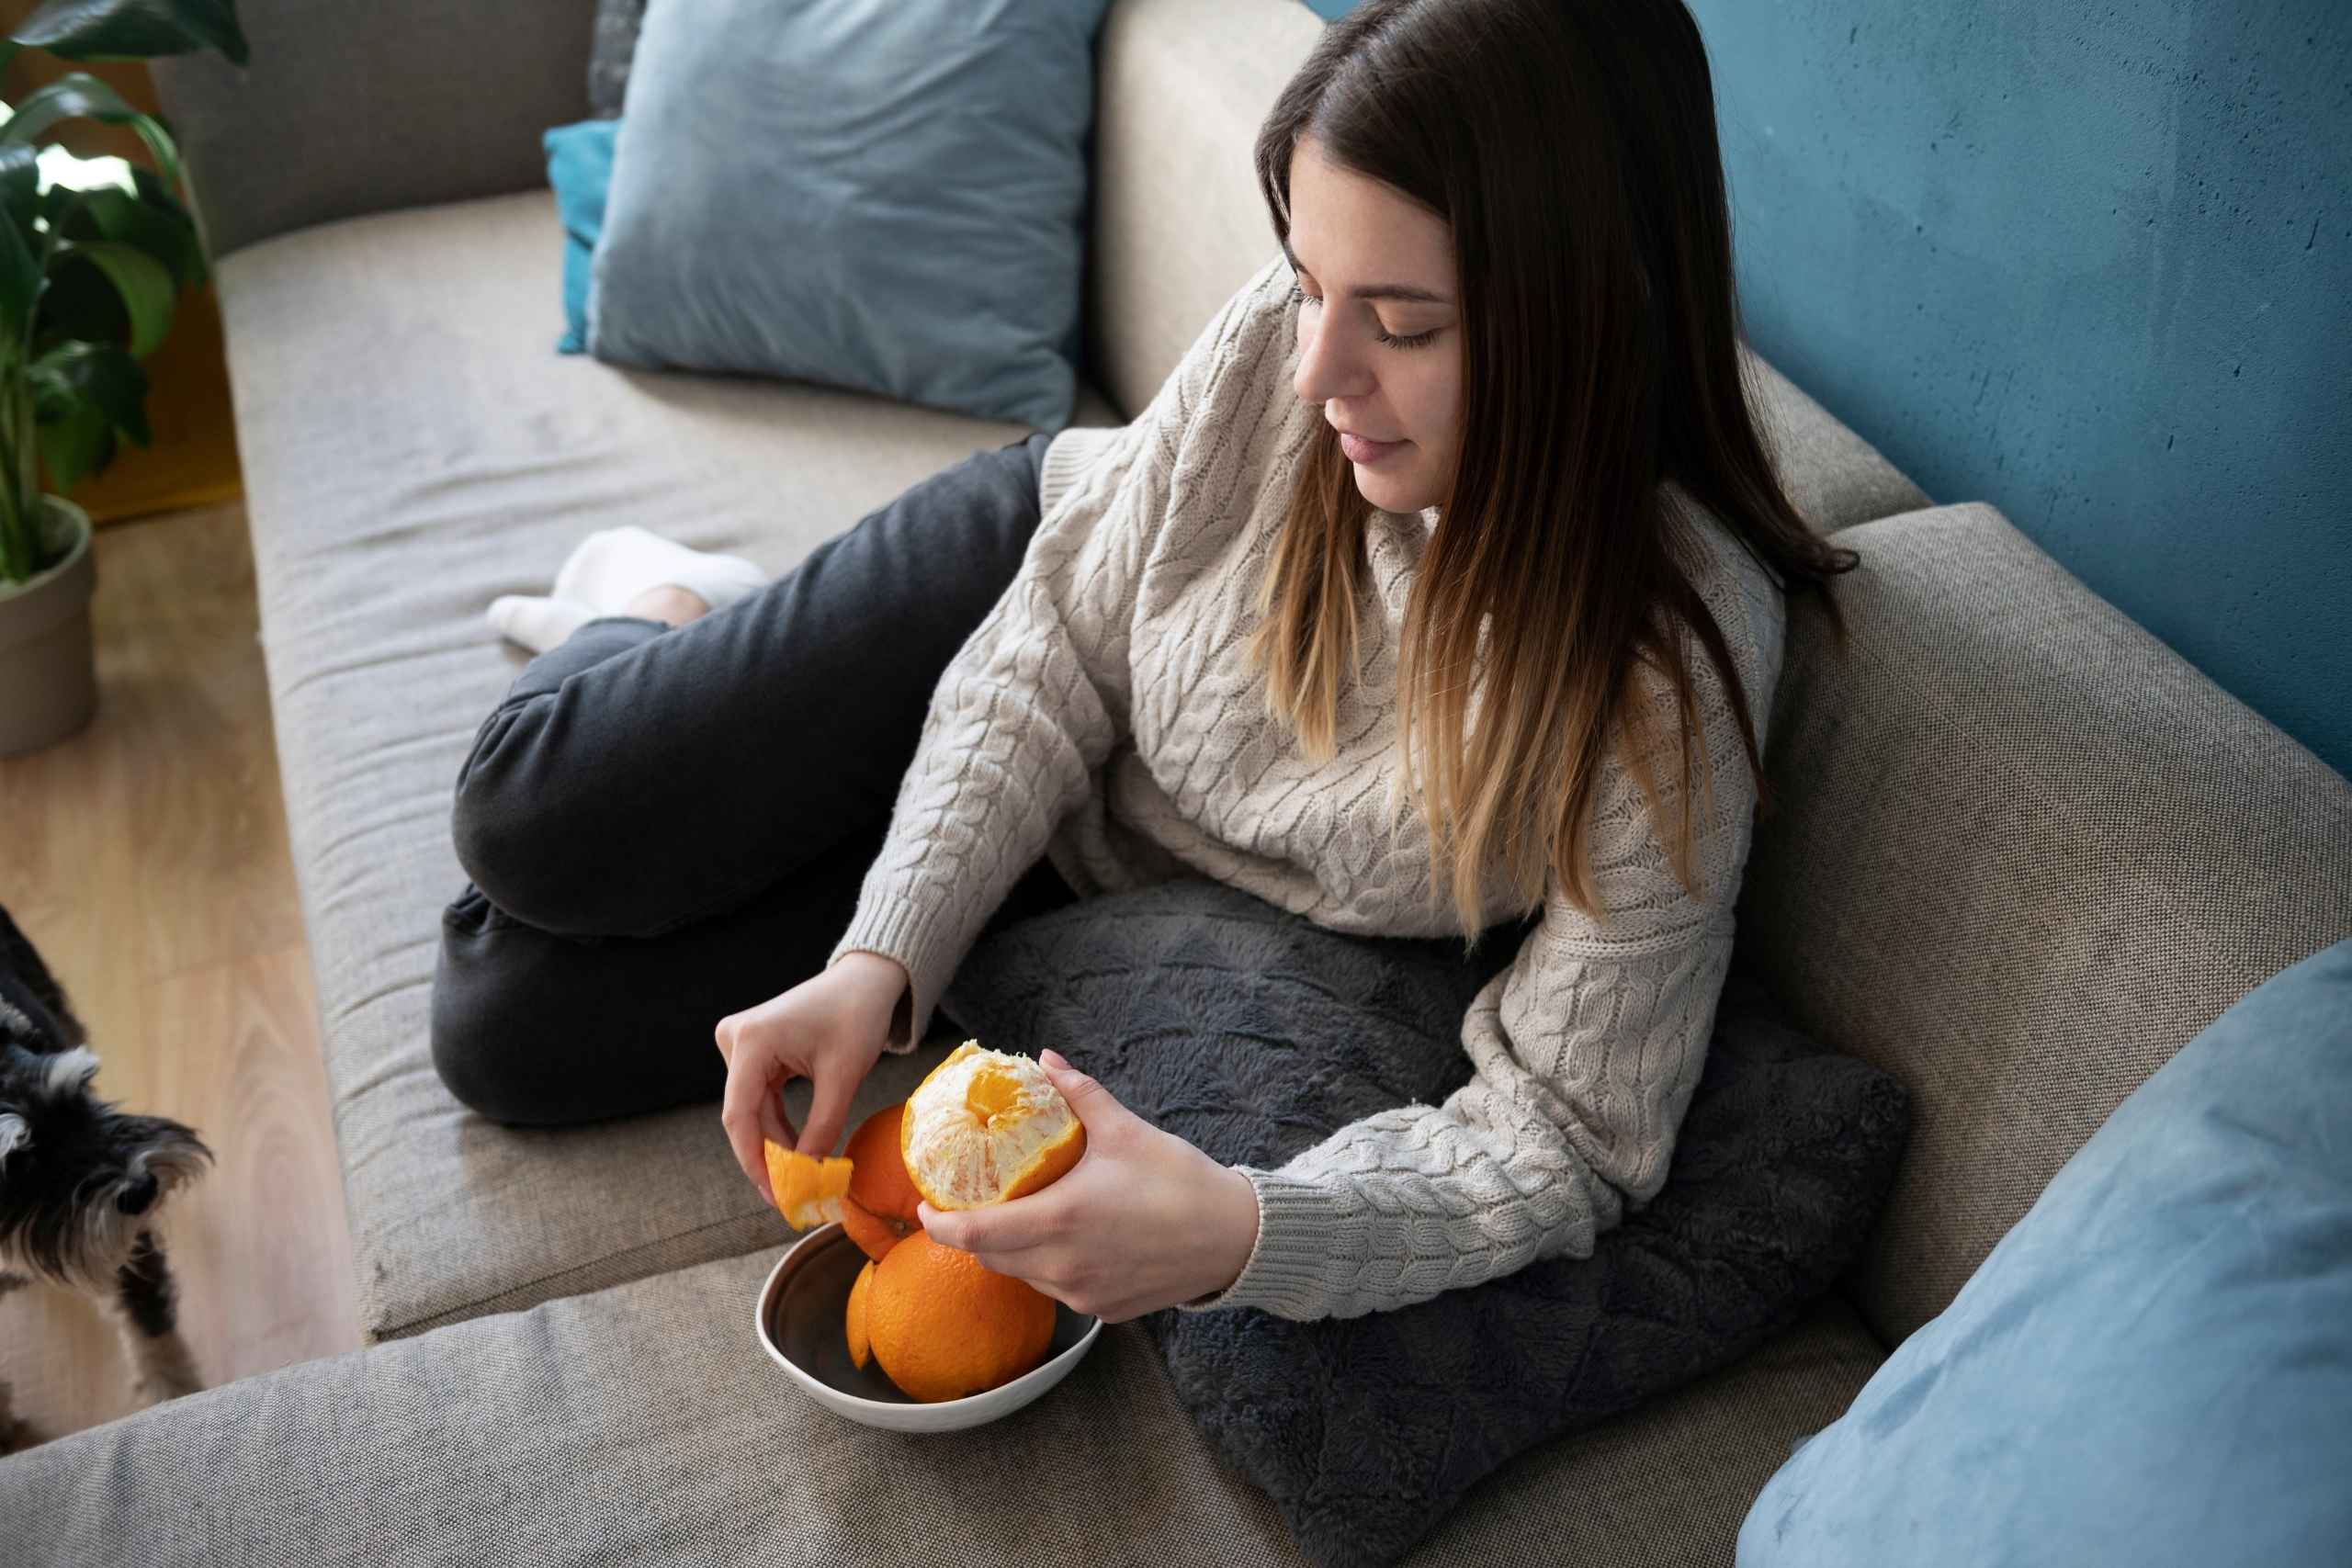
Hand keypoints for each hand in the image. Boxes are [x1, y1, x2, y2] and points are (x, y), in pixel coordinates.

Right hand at [714, 952, 906, 1206]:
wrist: (865, 979)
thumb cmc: (857, 1016)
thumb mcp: (843, 1077)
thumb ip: (822, 1128)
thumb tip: (807, 1176)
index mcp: (752, 1041)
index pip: (740, 1117)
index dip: (755, 1162)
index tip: (776, 1197)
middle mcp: (735, 1040)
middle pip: (744, 1117)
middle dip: (768, 1159)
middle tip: (790, 1199)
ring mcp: (741, 1045)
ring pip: (753, 1111)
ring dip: (776, 1145)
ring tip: (799, 1181)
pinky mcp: (753, 1051)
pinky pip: (762, 1099)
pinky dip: (780, 1127)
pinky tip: (799, 1153)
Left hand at [915, 1049, 1260, 1322]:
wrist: (1234, 1237)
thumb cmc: (1180, 1180)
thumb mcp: (1125, 1129)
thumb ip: (1078, 1094)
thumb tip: (1046, 1059)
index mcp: (1060, 1219)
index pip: (974, 1234)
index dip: (938, 1225)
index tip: (924, 1208)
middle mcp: (1063, 1265)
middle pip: (991, 1258)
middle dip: (973, 1234)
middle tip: (972, 1204)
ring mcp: (1083, 1293)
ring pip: (1023, 1276)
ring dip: (1011, 1251)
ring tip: (1020, 1217)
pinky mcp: (1103, 1310)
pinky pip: (1057, 1289)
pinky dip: (1048, 1266)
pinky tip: (1066, 1240)